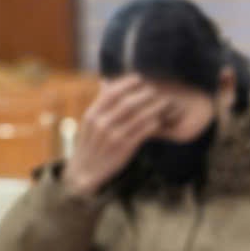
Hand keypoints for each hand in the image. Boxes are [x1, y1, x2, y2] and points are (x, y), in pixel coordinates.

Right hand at [62, 76, 168, 195]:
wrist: (86, 172)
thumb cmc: (91, 144)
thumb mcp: (90, 123)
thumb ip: (99, 103)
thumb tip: (105, 81)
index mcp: (92, 115)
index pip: (111, 93)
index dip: (126, 83)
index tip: (139, 78)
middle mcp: (101, 124)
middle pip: (127, 103)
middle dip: (144, 94)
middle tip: (154, 90)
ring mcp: (112, 136)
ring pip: (138, 116)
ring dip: (153, 107)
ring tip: (163, 103)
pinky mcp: (124, 148)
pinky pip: (142, 132)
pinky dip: (152, 124)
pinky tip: (159, 120)